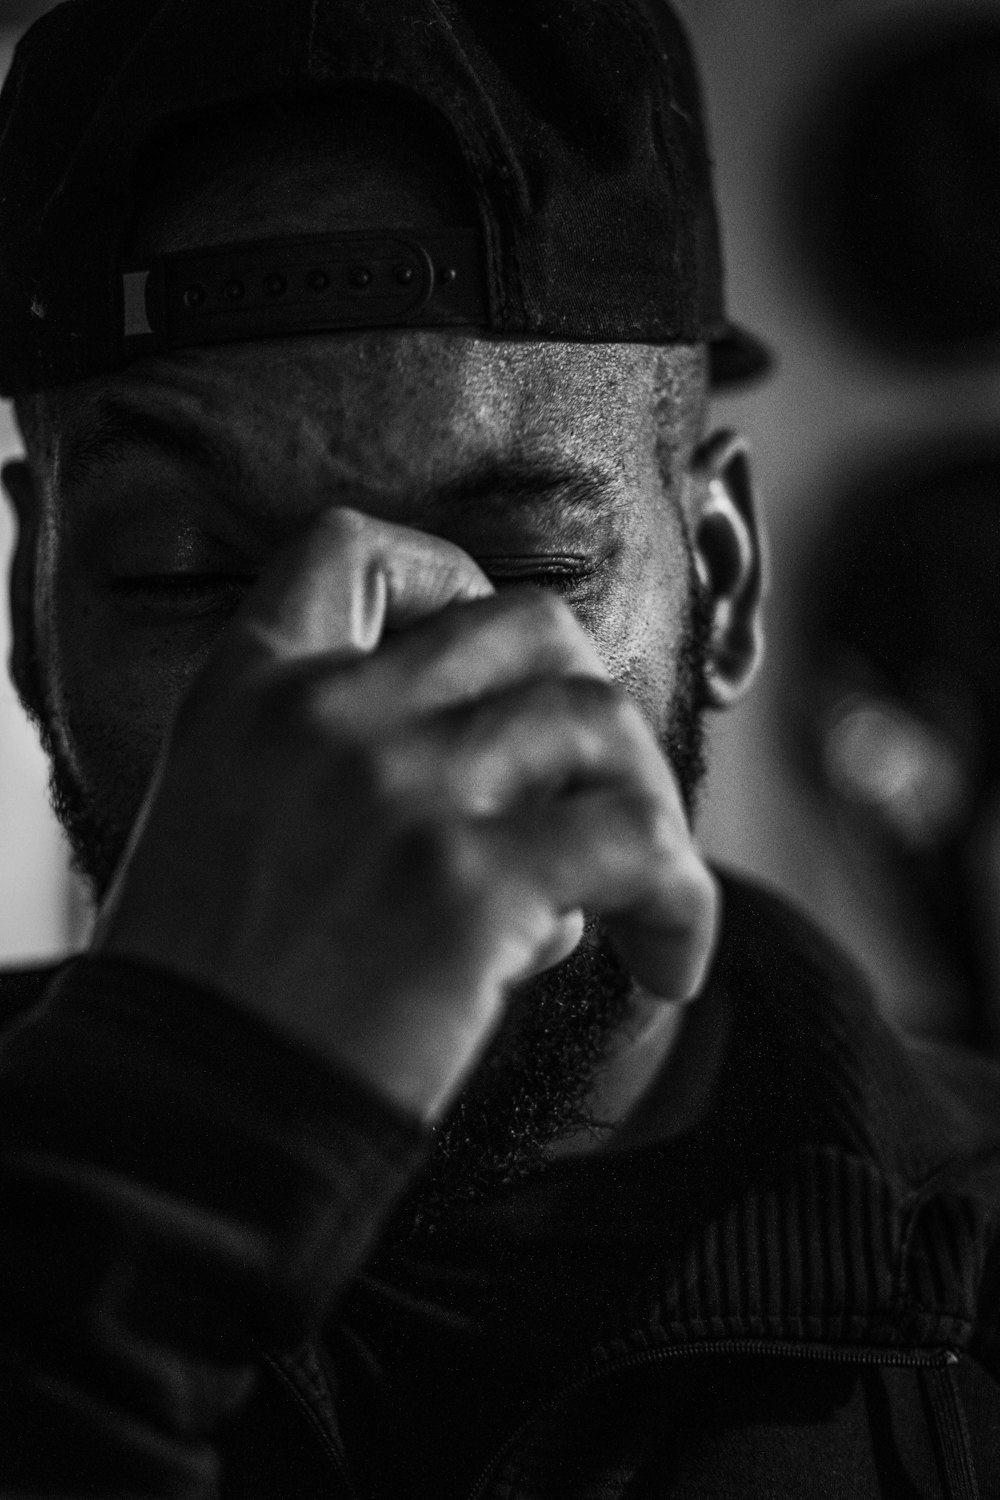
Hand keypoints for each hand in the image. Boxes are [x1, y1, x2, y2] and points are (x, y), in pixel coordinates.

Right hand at [94, 508, 717, 1121]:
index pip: (350, 549)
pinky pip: (638, 846)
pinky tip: (668, 967)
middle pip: (528, 622)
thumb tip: (529, 814)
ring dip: (649, 799)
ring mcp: (402, 793)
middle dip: (591, 690)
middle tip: (595, 782)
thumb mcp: (235, 826)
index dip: (443, 574)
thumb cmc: (213, 991)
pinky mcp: (471, 887)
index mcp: (250, 692)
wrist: (184, 1118)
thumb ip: (356, 779)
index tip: (485, 648)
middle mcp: (329, 717)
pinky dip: (682, 902)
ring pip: (600, 720)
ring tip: (641, 890)